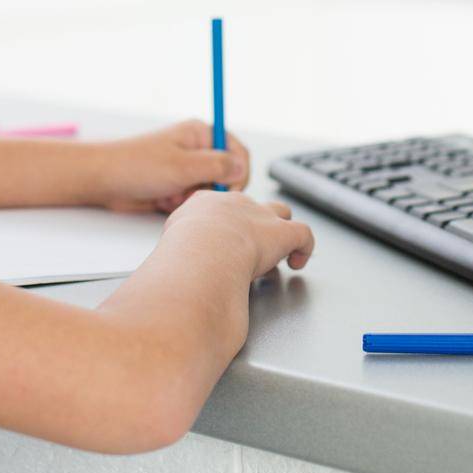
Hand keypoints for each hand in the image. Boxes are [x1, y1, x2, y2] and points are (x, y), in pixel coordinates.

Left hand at [93, 119, 250, 213]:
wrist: (103, 181)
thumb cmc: (135, 165)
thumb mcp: (181, 166)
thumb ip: (217, 166)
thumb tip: (242, 167)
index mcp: (201, 133)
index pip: (238, 152)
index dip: (238, 173)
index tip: (229, 189)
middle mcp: (197, 149)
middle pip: (225, 175)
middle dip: (210, 189)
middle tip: (192, 192)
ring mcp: (186, 168)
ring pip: (209, 191)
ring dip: (193, 198)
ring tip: (172, 195)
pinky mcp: (176, 185)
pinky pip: (193, 200)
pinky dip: (181, 204)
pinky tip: (163, 200)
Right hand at [163, 189, 314, 277]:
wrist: (202, 250)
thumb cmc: (181, 252)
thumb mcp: (168, 243)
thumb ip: (174, 248)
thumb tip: (166, 269)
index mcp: (205, 203)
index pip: (219, 206)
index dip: (223, 224)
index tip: (220, 241)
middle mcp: (236, 204)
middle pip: (251, 207)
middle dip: (253, 224)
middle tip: (248, 249)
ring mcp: (261, 216)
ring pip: (281, 213)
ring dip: (281, 230)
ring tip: (278, 250)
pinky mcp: (282, 233)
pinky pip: (304, 234)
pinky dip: (305, 248)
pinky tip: (298, 261)